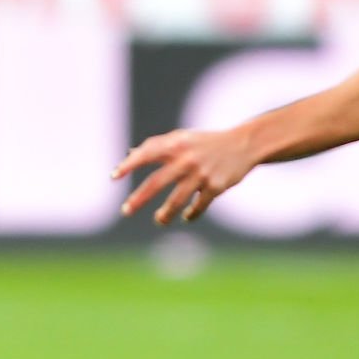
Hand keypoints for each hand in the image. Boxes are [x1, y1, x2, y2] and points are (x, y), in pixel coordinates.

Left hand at [113, 128, 258, 223]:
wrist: (245, 143)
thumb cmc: (206, 142)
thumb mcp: (182, 138)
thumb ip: (156, 146)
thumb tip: (129, 155)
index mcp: (175, 144)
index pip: (146, 154)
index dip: (129, 165)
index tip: (113, 177)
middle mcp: (186, 158)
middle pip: (157, 182)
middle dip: (139, 198)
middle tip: (125, 211)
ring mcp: (202, 173)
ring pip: (177, 199)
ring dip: (165, 213)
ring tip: (158, 220)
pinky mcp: (217, 186)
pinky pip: (199, 205)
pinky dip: (191, 213)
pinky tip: (185, 216)